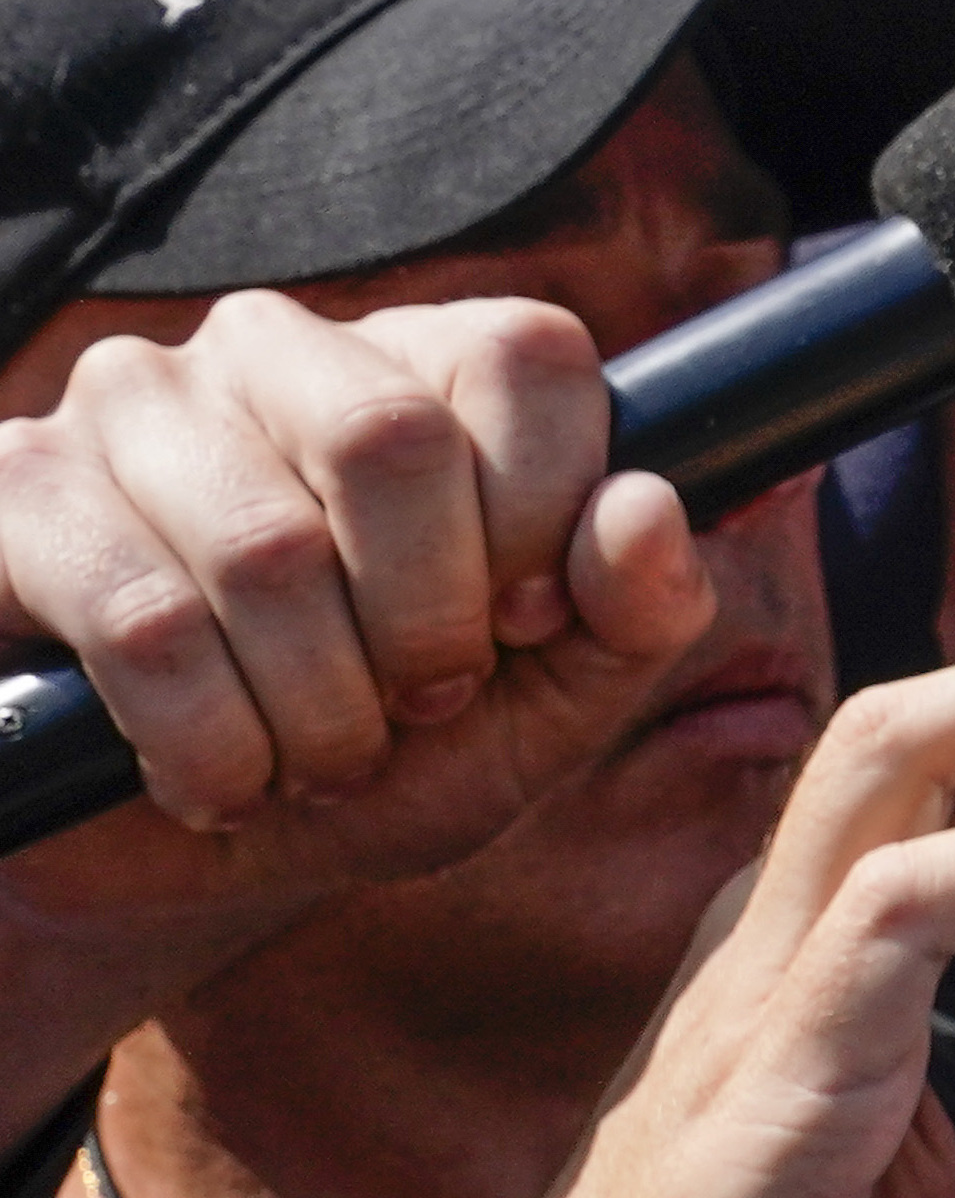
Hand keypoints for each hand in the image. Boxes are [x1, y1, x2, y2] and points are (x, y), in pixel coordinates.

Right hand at [0, 296, 709, 921]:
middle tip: (410, 711)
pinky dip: (210, 742)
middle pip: (394, 440)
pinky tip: (218, 777)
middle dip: (427, 629)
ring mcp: (133, 405)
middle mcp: (277, 350)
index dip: (545, 520)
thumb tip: (649, 507)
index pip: (529, 355)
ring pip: (266, 549)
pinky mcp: (21, 490)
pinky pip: (143, 622)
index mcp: (427, 368)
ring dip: (319, 711)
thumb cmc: (398, 755)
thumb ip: (638, 613)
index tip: (522, 630)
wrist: (214, 848)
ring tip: (315, 762)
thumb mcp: (556, 707)